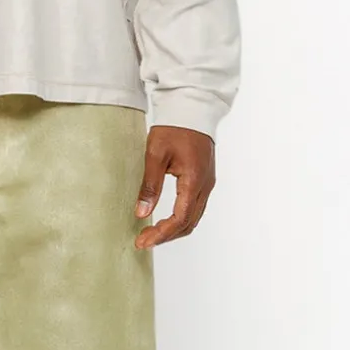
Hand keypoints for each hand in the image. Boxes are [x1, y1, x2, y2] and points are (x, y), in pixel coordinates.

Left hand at [134, 124, 215, 248]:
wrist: (192, 108)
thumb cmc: (173, 128)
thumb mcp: (155, 155)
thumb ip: (150, 186)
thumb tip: (141, 213)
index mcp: (194, 181)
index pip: (179, 219)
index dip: (161, 234)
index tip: (143, 241)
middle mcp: (205, 186)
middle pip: (189, 223)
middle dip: (166, 236)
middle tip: (144, 241)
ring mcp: (207, 183)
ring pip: (193, 218)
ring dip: (174, 230)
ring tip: (152, 234)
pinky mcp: (205, 179)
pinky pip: (195, 207)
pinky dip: (181, 219)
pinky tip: (165, 220)